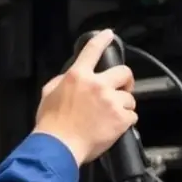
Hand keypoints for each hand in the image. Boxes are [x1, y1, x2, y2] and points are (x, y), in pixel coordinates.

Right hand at [33, 28, 136, 165]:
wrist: (59, 147)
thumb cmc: (52, 125)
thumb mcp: (48, 94)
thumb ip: (62, 81)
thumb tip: (70, 78)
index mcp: (78, 76)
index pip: (92, 50)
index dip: (103, 40)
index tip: (109, 34)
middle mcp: (97, 85)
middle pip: (124, 72)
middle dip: (126, 80)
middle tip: (123, 88)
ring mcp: (110, 101)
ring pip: (130, 98)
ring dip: (124, 106)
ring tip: (112, 116)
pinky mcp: (120, 119)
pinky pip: (133, 116)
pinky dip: (126, 121)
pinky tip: (115, 127)